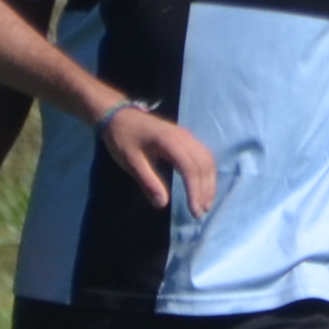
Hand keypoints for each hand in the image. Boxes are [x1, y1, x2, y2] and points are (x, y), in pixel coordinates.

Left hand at [97, 104, 220, 219]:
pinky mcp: (187, 138)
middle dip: (205, 190)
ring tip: (205, 203)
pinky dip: (207, 173)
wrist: (119, 116)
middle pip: (204, 165)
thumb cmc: (123, 139)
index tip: (194, 211)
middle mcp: (184, 137)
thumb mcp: (130, 162)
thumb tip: (162, 204)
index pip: (190, 169)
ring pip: (208, 160)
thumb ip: (148, 182)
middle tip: (201, 212)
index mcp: (169, 141)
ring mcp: (187, 136)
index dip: (195, 191)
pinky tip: (203, 186)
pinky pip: (204, 156)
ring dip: (209, 183)